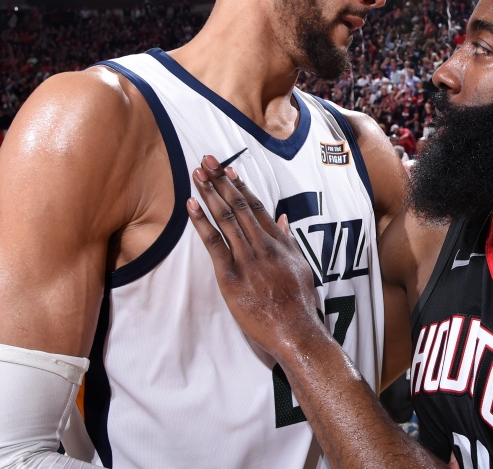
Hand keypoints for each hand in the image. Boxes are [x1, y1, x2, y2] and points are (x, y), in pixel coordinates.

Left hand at [186, 155, 325, 357]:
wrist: (296, 331)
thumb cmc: (300, 305)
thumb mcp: (301, 267)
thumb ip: (289, 241)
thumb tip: (282, 219)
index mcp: (279, 243)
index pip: (256, 208)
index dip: (240, 187)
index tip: (228, 170)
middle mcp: (263, 246)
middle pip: (238, 206)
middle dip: (220, 181)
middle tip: (206, 161)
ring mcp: (247, 260)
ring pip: (226, 219)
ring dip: (209, 194)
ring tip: (196, 174)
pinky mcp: (231, 277)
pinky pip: (214, 244)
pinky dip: (201, 222)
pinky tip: (191, 205)